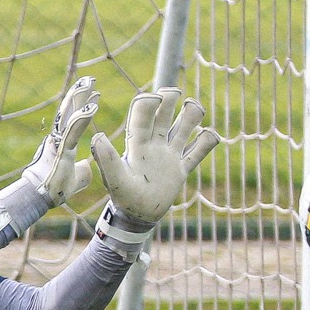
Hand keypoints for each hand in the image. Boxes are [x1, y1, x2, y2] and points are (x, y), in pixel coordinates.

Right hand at [18, 76, 99, 207]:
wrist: (39, 197)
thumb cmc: (54, 190)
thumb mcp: (74, 179)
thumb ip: (82, 171)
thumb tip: (87, 167)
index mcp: (62, 143)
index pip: (73, 119)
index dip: (82, 105)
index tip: (93, 92)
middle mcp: (58, 138)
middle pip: (69, 111)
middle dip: (79, 94)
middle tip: (90, 78)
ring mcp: (58, 142)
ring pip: (69, 115)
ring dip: (80, 98)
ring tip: (90, 83)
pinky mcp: (60, 149)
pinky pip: (72, 130)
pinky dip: (82, 118)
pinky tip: (92, 107)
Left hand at [90, 87, 218, 226]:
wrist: (138, 217)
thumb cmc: (124, 198)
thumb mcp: (115, 179)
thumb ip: (108, 159)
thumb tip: (98, 136)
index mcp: (138, 144)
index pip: (142, 117)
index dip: (148, 105)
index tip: (155, 98)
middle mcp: (154, 145)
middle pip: (164, 116)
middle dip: (169, 101)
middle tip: (174, 93)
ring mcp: (169, 155)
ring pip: (183, 129)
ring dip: (190, 116)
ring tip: (195, 108)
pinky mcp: (181, 169)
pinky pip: (197, 152)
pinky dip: (206, 142)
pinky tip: (211, 134)